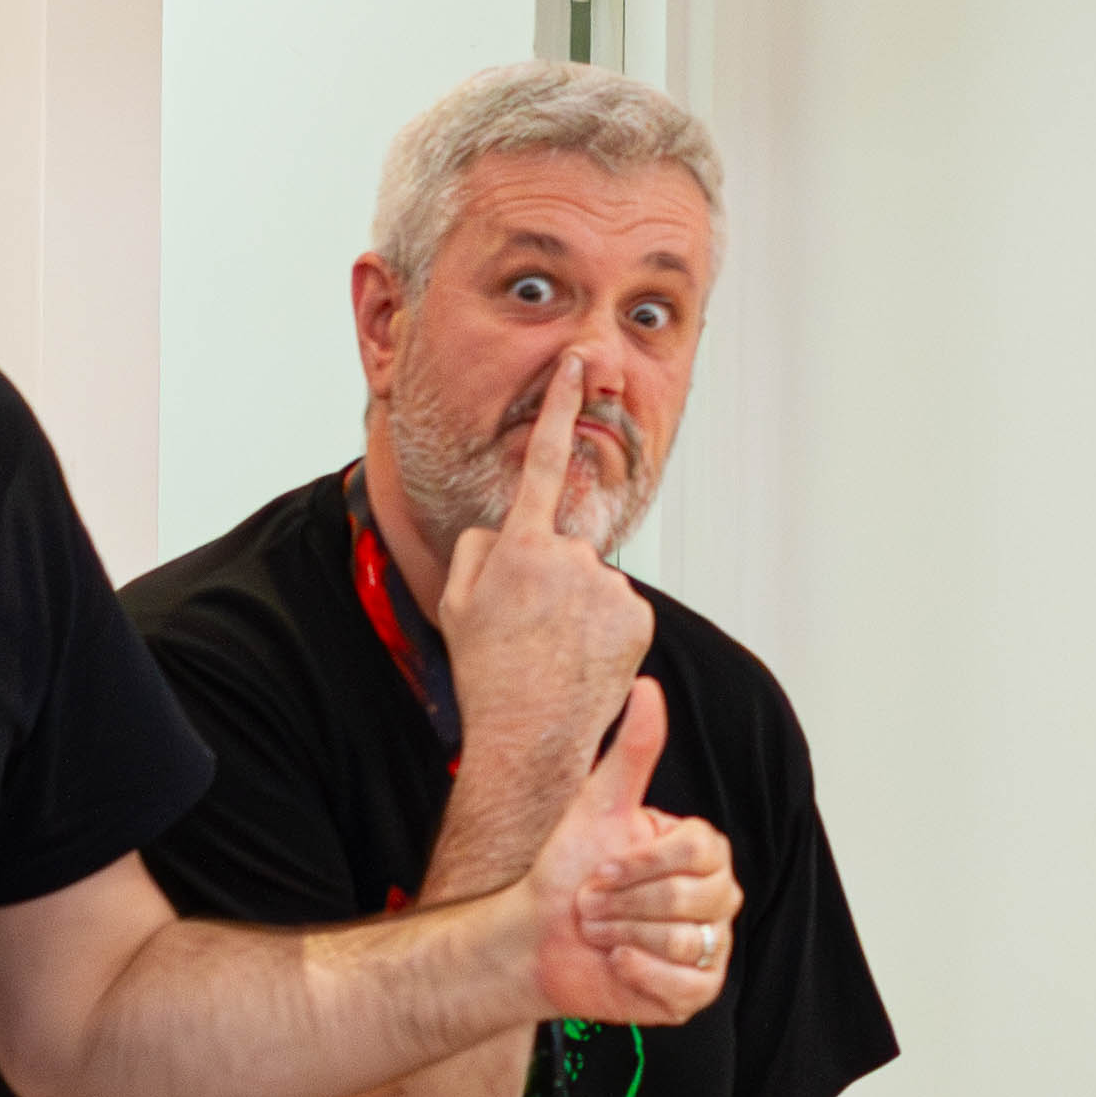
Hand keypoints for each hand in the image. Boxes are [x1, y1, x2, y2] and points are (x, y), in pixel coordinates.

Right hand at [440, 353, 654, 762]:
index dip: (559, 406)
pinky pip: (617, 607)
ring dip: (576, 606)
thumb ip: (479, 548)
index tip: (576, 363)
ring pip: (591, 580)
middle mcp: (570, 556)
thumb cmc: (486, 669)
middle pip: (562, 546)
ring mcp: (608, 586)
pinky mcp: (638, 615)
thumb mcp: (457, 600)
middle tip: (528, 628)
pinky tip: (582, 658)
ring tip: (554, 650)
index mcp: (519, 545)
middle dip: (548, 575)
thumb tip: (505, 531)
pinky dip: (603, 628)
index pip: (540, 459)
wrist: (528, 734)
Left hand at [520, 680, 741, 1026]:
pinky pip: (689, 986)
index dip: (643, 864)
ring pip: (689, 943)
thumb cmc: (564, 871)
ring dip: (626, 938)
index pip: (701, 853)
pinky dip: (641, 976)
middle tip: (591, 905)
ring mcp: (710, 947)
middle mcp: (715, 898)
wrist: (533, 938)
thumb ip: (633, 751)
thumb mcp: (597, 806)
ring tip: (599, 934)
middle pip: (694, 900)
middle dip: (626, 905)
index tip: (601, 868)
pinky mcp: (696, 991)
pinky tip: (616, 965)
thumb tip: (648, 687)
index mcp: (702, 854)